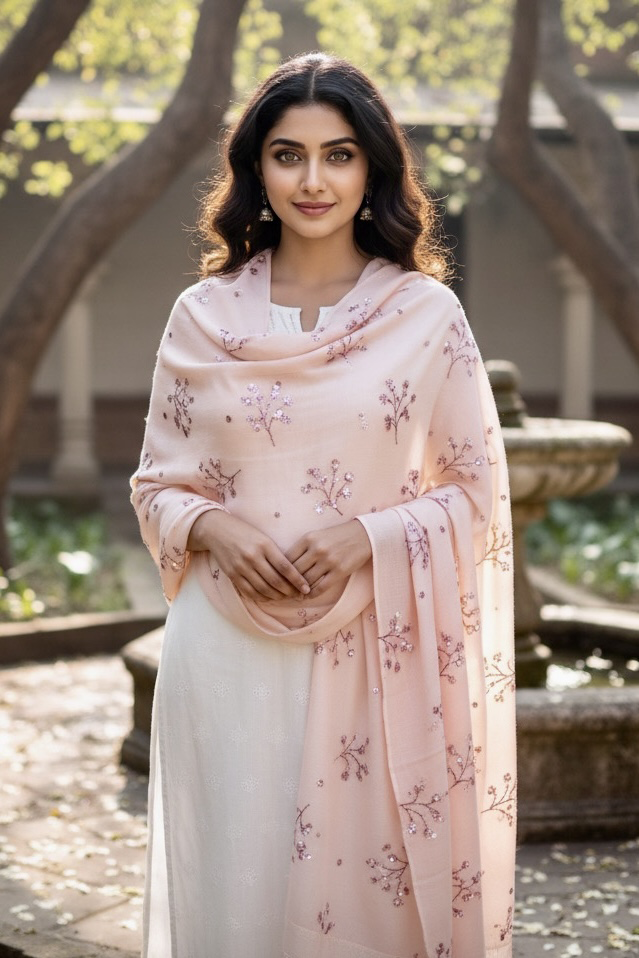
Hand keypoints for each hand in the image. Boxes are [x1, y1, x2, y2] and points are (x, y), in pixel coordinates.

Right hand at [188, 510, 309, 600]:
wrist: (217, 530)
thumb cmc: (245, 532)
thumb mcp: (263, 538)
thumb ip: (276, 554)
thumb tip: (292, 574)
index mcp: (264, 545)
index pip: (285, 567)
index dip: (297, 580)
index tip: (306, 588)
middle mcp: (253, 557)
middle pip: (275, 581)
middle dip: (289, 592)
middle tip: (298, 596)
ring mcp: (241, 567)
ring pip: (263, 589)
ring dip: (276, 597)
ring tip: (285, 598)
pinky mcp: (232, 575)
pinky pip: (249, 592)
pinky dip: (261, 598)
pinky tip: (269, 598)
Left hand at [286, 520, 371, 596]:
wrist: (363, 535)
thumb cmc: (336, 536)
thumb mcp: (316, 535)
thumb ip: (302, 548)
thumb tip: (285, 567)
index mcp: (308, 538)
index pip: (287, 559)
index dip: (280, 572)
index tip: (277, 579)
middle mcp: (317, 549)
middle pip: (295, 572)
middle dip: (287, 584)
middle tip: (283, 591)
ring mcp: (329, 561)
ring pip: (306, 581)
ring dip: (299, 591)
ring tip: (294, 595)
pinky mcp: (339, 571)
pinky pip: (321, 587)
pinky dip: (312, 594)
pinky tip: (307, 596)